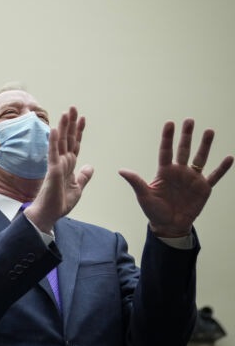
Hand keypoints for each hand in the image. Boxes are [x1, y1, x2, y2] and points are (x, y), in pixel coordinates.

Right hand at [25, 106, 94, 232]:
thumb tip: (90, 167)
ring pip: (60, 142)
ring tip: (65, 113)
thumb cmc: (60, 203)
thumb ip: (83, 177)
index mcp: (69, 165)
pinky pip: (53, 153)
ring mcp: (56, 164)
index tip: (82, 118)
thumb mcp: (77, 189)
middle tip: (73, 107)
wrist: (49, 214)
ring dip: (62, 127)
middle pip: (68, 139)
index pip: (75, 144)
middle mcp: (63, 162)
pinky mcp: (52, 170)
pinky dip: (53, 141)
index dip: (79, 131)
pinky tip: (54, 130)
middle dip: (71, 123)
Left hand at [119, 119, 233, 237]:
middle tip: (189, 120)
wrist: (169, 225)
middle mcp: (179, 171)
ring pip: (200, 158)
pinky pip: (214, 176)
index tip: (170, 123)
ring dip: (205, 145)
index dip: (167, 137)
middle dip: (186, 135)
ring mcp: (192, 179)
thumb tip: (121, 170)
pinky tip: (230, 157)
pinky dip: (222, 168)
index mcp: (164, 171)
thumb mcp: (144, 196)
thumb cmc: (154, 210)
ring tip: (209, 131)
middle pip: (183, 149)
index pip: (166, 151)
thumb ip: (136, 182)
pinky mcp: (203, 188)